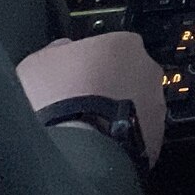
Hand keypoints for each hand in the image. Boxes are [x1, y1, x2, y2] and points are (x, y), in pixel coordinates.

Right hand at [17, 32, 167, 165]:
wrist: (74, 150)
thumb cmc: (56, 103)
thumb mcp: (38, 63)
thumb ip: (57, 51)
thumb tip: (61, 51)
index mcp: (124, 43)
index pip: (109, 45)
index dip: (89, 61)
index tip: (73, 75)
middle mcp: (148, 70)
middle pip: (126, 73)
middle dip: (107, 86)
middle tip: (79, 103)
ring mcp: (155, 106)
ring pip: (134, 104)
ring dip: (116, 112)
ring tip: (86, 128)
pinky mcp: (156, 139)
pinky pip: (136, 133)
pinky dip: (121, 137)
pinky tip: (97, 145)